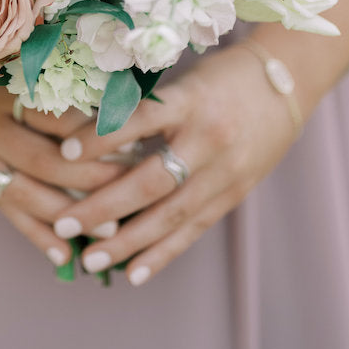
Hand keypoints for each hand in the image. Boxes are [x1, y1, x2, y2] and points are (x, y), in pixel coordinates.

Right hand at [0, 79, 124, 266]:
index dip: (97, 130)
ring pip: (27, 194)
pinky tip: (66, 255)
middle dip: (92, 178)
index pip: (56, 116)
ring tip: (110, 229)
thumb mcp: (8, 53)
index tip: (136, 139)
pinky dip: (36, 234)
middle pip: (45, 160)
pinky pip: (7, 211)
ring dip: (69, 215)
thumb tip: (109, 90)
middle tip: (132, 186)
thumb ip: (49, 69)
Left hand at [48, 44, 302, 285]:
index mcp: (191, 101)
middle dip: (103, 207)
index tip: (63, 152)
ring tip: (91, 260)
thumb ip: (145, 107)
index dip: (101, 138)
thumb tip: (85, 131)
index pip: (139, 121)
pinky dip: (163, 253)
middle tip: (64, 223)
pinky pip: (194, 229)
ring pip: (171, 215)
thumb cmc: (220, 75)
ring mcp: (225, 172)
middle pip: (151, 181)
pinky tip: (134, 273)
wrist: (284, 83)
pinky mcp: (235, 193)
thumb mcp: (184, 79)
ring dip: (128, 242)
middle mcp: (209, 139)